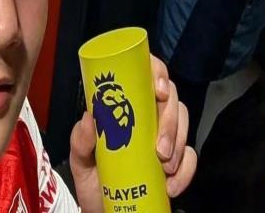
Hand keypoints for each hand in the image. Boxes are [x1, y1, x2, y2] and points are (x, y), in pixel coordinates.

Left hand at [69, 55, 196, 212]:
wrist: (106, 209)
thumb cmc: (93, 177)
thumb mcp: (80, 159)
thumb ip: (80, 140)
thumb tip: (89, 118)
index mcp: (124, 105)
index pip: (145, 75)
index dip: (157, 73)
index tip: (158, 91)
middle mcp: (146, 115)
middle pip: (170, 98)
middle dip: (169, 120)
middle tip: (159, 148)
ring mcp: (163, 135)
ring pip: (183, 122)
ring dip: (179, 143)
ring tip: (165, 167)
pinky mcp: (176, 159)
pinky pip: (191, 156)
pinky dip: (186, 169)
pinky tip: (171, 184)